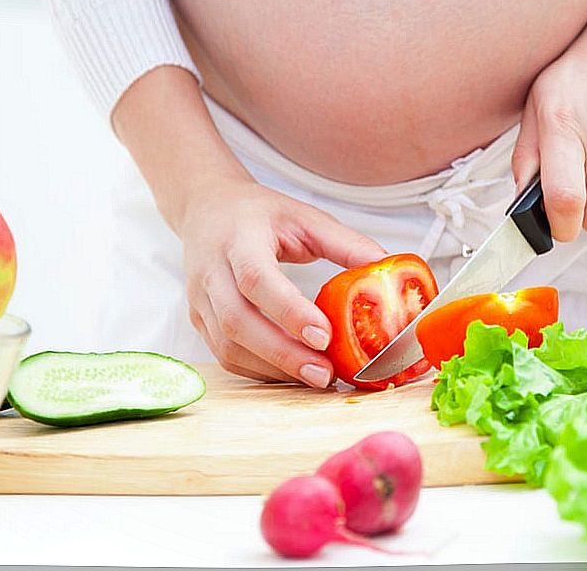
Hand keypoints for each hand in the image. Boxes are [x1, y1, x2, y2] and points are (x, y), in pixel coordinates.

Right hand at [178, 178, 385, 387]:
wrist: (208, 209)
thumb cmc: (260, 214)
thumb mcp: (305, 218)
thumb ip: (346, 243)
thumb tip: (387, 267)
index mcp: (239, 239)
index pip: (257, 278)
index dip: (289, 310)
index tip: (324, 336)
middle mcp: (211, 271)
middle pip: (237, 321)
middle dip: (283, 353)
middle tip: (325, 374)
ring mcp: (200, 299)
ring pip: (228, 346)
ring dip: (272, 368)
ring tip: (315, 378)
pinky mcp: (199, 320)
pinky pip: (225, 355)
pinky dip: (259, 371)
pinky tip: (291, 374)